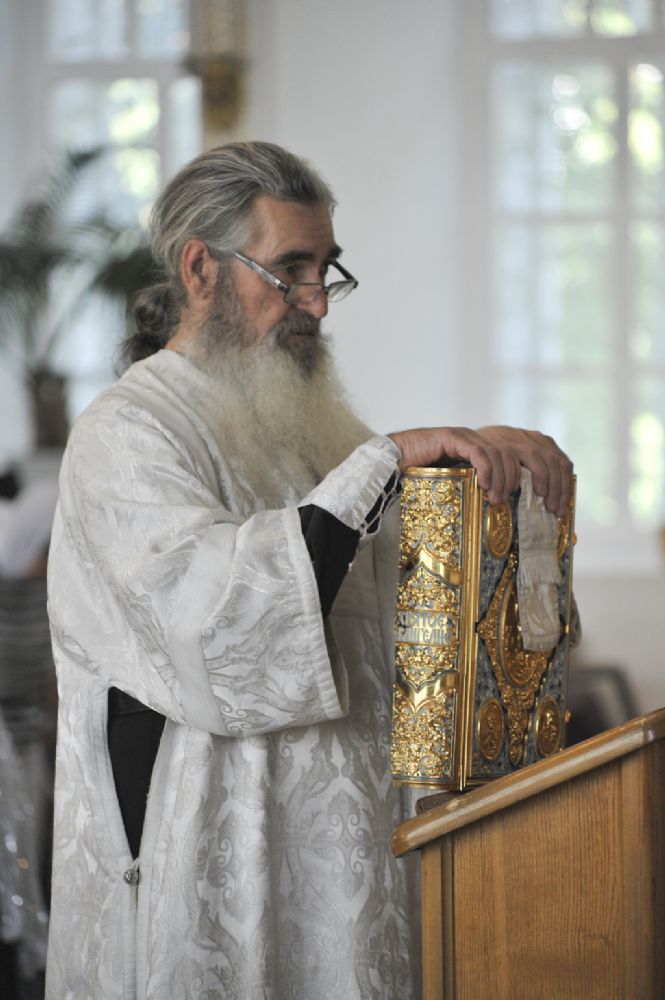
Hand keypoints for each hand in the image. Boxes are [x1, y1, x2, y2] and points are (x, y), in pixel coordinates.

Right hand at [388, 425, 572, 515]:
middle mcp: (492, 436)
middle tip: (546, 505)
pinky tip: (484, 488)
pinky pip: (480, 452)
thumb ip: (497, 494)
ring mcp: (474, 435)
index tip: (560, 505)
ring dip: (507, 480)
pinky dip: (487, 470)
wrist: (396, 463)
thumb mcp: (475, 489)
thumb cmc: (432, 481)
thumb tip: (527, 523)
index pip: (543, 452)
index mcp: (502, 446)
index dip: (558, 476)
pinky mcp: (454, 436)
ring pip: (505, 453)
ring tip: (499, 501)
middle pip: (534, 451)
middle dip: (546, 480)